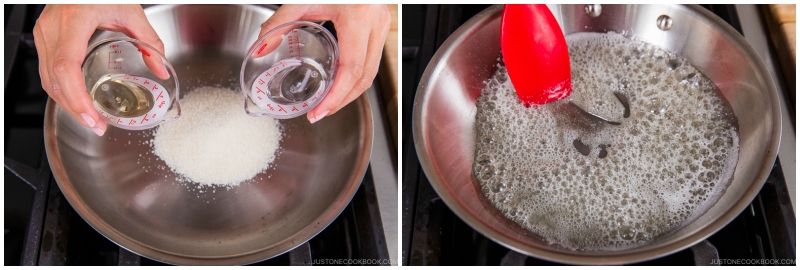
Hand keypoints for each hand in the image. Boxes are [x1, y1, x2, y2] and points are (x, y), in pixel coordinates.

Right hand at [33, 4, 165, 135]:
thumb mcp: (130, 11)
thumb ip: (149, 40)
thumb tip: (162, 69)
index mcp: (74, 20)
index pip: (66, 66)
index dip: (76, 96)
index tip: (91, 115)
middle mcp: (53, 27)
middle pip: (54, 79)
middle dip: (74, 108)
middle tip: (96, 125)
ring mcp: (44, 32)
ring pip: (47, 78)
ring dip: (67, 102)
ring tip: (90, 119)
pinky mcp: (44, 36)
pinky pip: (46, 70)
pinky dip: (61, 89)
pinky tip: (78, 101)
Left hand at [258, 5, 389, 122]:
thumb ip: (278, 23)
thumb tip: (260, 48)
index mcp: (358, 17)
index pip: (351, 68)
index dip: (337, 96)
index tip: (320, 111)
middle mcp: (375, 23)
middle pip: (365, 77)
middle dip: (343, 100)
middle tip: (321, 113)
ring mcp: (382, 25)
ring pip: (372, 72)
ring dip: (351, 92)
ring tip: (329, 104)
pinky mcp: (380, 25)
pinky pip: (371, 60)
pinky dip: (356, 76)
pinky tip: (339, 84)